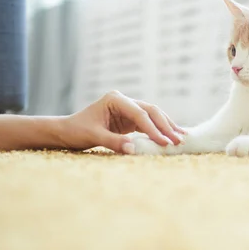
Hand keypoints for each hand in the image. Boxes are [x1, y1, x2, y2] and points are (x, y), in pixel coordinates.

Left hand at [61, 90, 185, 153]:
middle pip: (151, 111)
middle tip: (178, 140)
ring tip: (181, 137)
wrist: (66, 131)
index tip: (164, 142)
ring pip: (153, 115)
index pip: (140, 114)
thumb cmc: (77, 131)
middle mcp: (124, 101)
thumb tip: (134, 150)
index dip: (153, 129)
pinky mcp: (130, 118)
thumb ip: (115, 142)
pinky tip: (171, 136)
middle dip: (165, 126)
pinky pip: (148, 122)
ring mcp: (128, 108)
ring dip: (166, 127)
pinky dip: (159, 130)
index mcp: (115, 99)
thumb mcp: (94, 136)